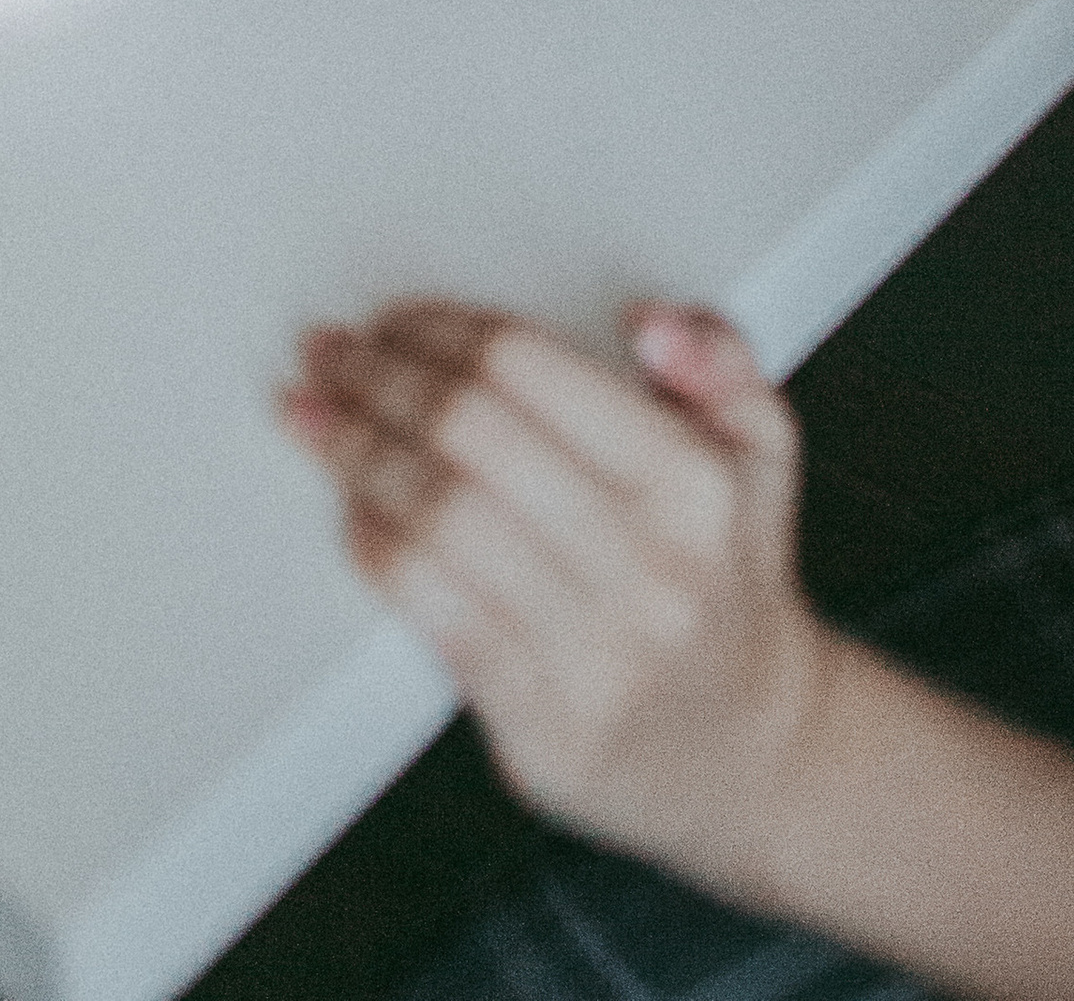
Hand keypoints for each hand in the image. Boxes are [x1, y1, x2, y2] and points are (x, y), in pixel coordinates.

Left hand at [282, 302, 837, 881]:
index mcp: (693, 483)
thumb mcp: (760, 454)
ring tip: (313, 415)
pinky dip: (374, 543)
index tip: (393, 318)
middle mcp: (648, 565)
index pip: (528, 368)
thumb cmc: (728, 581)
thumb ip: (721, 360)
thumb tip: (647, 323)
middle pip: (469, 435)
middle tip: (330, 353)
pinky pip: (428, 608)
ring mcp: (594, 650)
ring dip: (354, 453)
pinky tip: (351, 505)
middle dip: (378, 378)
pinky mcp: (541, 720)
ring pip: (436, 519)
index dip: (440, 328)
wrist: (755, 756)